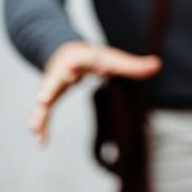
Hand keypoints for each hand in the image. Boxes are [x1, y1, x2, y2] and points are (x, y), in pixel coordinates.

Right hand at [29, 41, 160, 144]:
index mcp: (81, 59)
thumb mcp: (112, 58)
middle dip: (50, 87)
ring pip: (44, 98)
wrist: (64, 51)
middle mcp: (63, 70)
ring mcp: (53, 83)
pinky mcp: (48, 95)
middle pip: (56, 78)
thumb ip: (132, 65)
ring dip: (39, 113)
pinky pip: (42, 111)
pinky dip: (40, 124)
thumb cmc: (92, 57)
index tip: (88, 71)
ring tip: (33, 129)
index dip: (88, 65)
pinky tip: (39, 141)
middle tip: (44, 98)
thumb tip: (158, 65)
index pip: (85, 60)